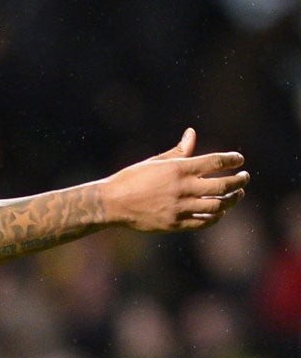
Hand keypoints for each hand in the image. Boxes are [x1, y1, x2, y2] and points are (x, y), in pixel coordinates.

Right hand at [103, 128, 248, 230]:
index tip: (240, 160)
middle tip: (244, 178)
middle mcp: (182, 188)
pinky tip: (220, 211)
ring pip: (218, 205)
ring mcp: (180, 207)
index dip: (231, 160)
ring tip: (237, 194)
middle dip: (239, 181)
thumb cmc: (132, 179)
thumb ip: (178, 151)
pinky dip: (216, 216)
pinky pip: (204, 222)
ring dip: (232, 199)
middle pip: (222, 185)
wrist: (112, 203)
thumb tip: (192, 133)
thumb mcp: (155, 162)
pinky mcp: (176, 223)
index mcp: (177, 169)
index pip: (215, 162)